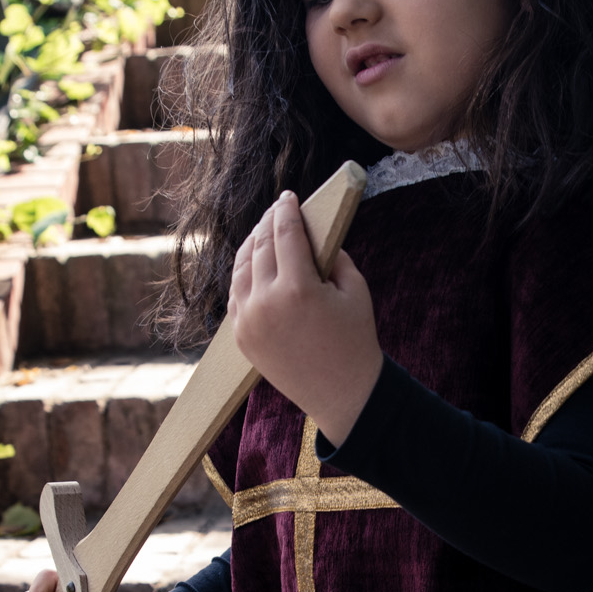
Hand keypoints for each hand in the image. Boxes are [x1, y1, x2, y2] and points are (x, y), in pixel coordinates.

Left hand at [228, 189, 381, 444]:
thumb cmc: (356, 341)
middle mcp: (267, 302)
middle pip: (261, 245)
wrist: (343, 395)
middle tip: (277, 210)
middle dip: (268, 222)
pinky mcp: (241, 337)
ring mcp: (249, 321)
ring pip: (242, 268)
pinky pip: (236, 295)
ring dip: (252, 245)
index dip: (286, 210)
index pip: (285, 233)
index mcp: (299, 288)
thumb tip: (310, 235)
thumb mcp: (355, 290)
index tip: (288, 196)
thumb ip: (333, 256)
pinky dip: (243, 274)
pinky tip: (254, 264)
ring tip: (263, 233)